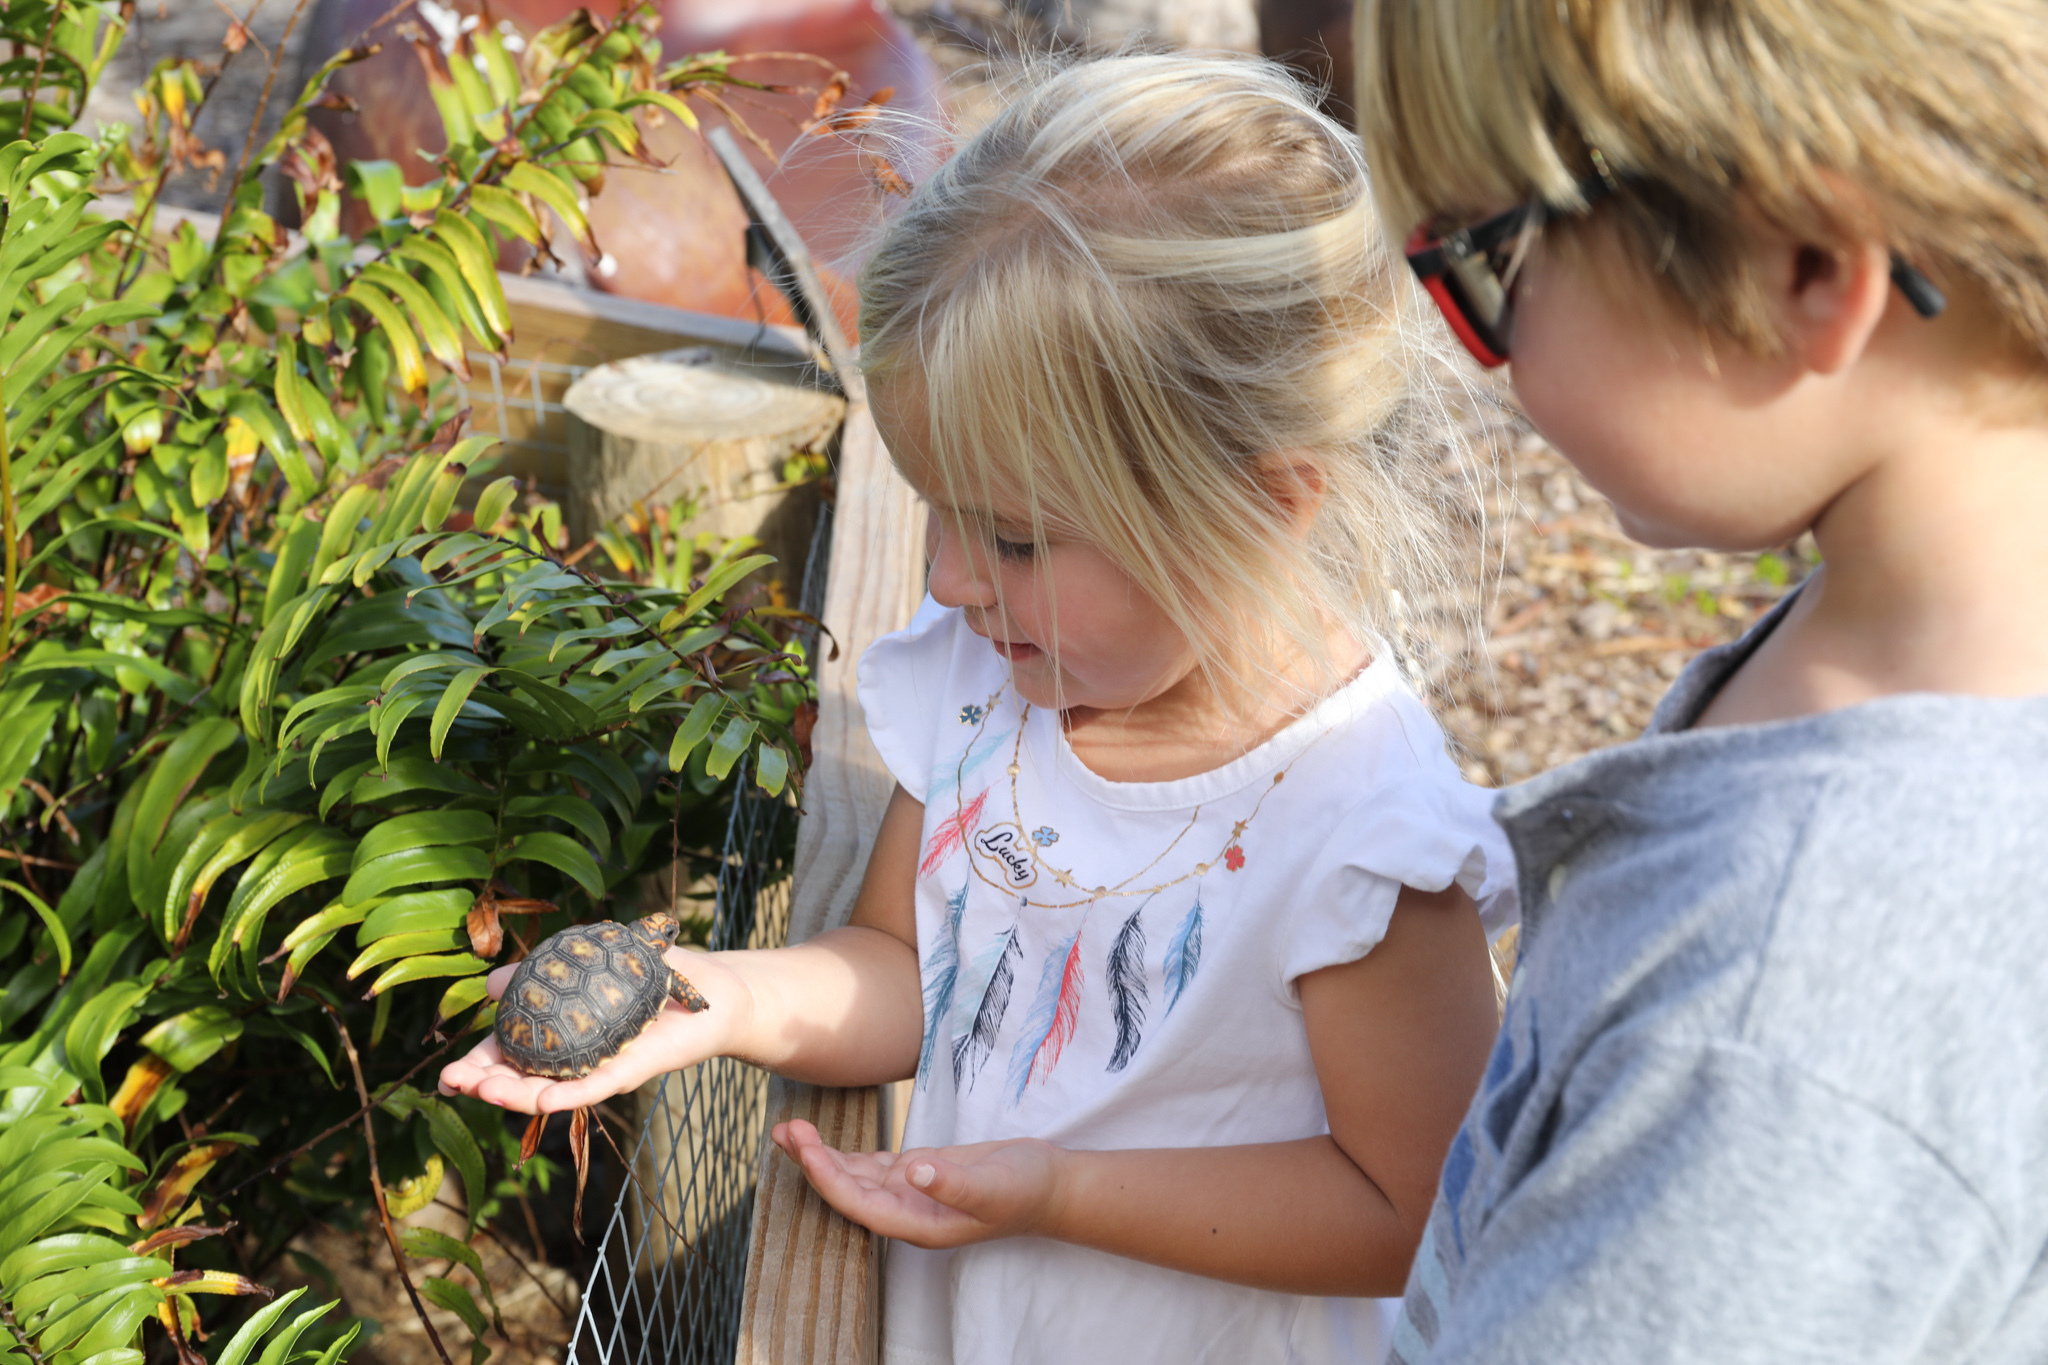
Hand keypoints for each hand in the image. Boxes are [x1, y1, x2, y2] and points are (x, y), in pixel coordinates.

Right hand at [438, 947, 747, 1114]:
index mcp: (560, 1034)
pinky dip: (569, 1095)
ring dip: (516, 1095)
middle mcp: (576, 1059)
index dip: (478, 1064)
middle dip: (484, 1084)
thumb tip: (490, 983)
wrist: (714, 990)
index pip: (510, 1054)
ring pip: (552, 1089)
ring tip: (484, 1093)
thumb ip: (541, 970)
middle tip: (451, 1084)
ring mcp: (602, 1068)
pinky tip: (542, 1101)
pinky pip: (597, 1086)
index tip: (446, 1075)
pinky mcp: (633, 1070)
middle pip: (522, 1078)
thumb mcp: (589, 961)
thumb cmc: (653, 977)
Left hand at [770, 1119, 1065, 1248]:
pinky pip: (872, 1166)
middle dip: (813, 1162)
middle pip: (847, 1190)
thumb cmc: (1026, 1189)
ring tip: (789, 1130)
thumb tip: (914, 1172)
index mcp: (919, 1224)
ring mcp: (911, 1192)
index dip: (829, 1178)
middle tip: (783, 1130)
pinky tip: (822, 1142)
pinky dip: (846, 1153)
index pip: (860, 1203)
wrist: (1050, 1185)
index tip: (806, 1149)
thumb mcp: (993, 1186)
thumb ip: (953, 1183)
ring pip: (854, 1175)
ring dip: (821, 1155)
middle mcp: (906, 1211)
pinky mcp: (919, 1172)